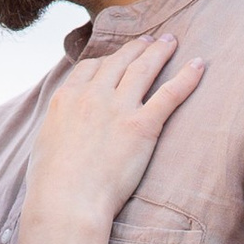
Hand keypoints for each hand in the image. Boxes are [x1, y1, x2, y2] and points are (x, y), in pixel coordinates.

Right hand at [23, 32, 205, 233]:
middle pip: (119, 61)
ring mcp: (118, 108)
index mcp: (66, 98)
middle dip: (137, 47)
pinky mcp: (142, 126)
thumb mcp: (45, 145)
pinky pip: (169, 94)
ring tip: (170, 42)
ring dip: (159, 51)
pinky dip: (186, 77)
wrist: (66, 202)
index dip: (108, 59)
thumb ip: (58, 128)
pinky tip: (199, 65)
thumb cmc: (51, 186)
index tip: (119, 57)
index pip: (91, 67)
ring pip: (143, 68)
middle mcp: (92, 95)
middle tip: (151, 41)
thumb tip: (63, 132)